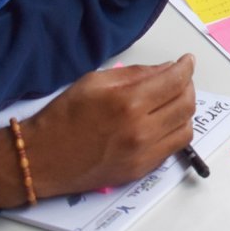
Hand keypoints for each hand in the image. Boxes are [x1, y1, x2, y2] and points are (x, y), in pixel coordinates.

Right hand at [22, 56, 195, 198]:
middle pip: (186, 103)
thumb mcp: (95, 81)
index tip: (186, 61)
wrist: (42, 159)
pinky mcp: (142, 169)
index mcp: (128, 102)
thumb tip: (166, 69)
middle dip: (187, 86)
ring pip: (186, 127)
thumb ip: (135, 74)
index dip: (185, 67)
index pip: (174, 81)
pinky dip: (176, 130)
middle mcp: (141, 129)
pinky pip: (174, 147)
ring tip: (172, 101)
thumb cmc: (63, 117)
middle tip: (179, 79)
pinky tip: (164, 122)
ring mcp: (144, 153)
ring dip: (185, 110)